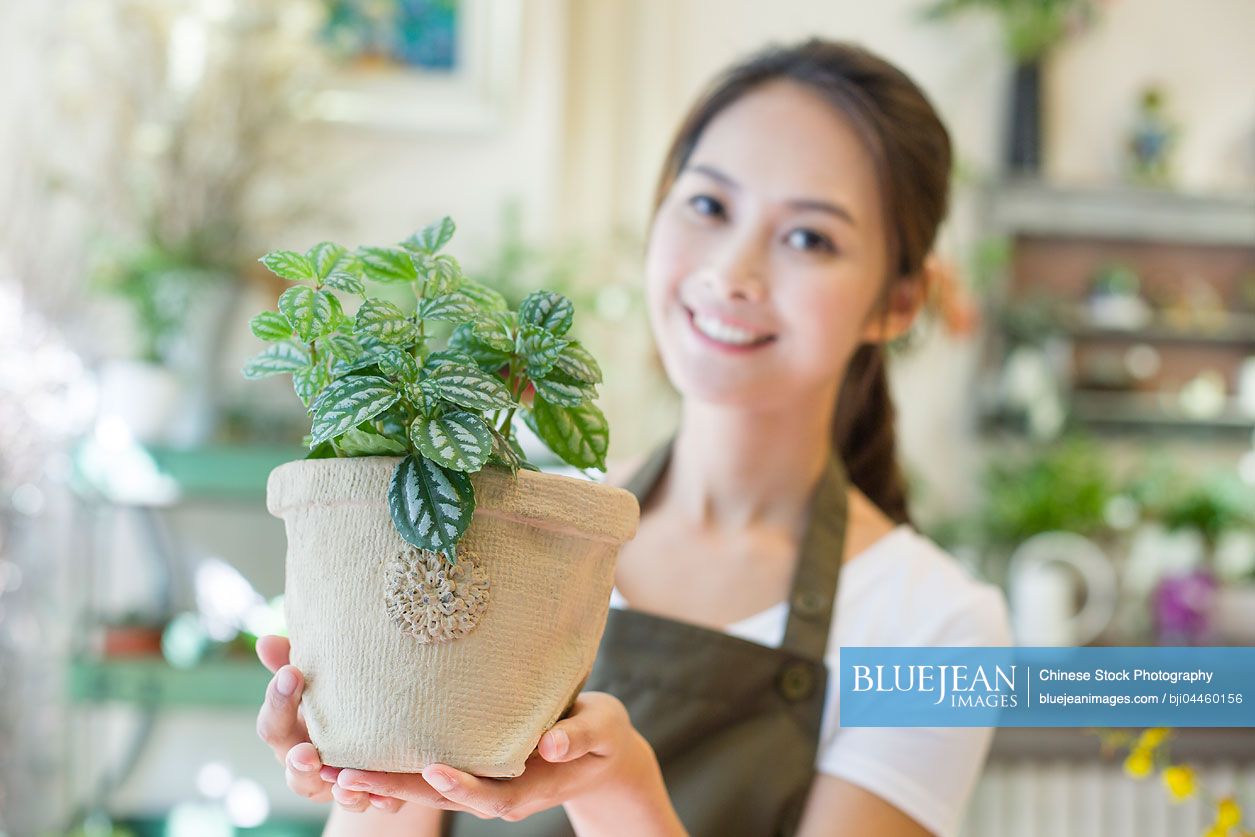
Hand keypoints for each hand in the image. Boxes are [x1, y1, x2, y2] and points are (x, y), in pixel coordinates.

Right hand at [255, 635, 405, 813]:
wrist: (375, 734)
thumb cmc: (338, 698)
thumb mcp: (320, 680)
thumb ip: (295, 661)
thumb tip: (267, 642)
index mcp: (291, 733)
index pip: (272, 724)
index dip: (278, 701)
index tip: (291, 673)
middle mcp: (307, 764)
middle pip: (294, 768)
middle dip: (299, 763)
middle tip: (306, 753)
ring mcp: (334, 784)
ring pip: (330, 793)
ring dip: (337, 788)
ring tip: (344, 780)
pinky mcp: (368, 795)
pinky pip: (369, 804)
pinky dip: (375, 801)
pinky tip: (382, 796)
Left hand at [333, 692, 660, 822]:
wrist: (601, 750)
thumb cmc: (602, 734)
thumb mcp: (602, 730)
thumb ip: (579, 737)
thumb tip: (552, 745)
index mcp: (528, 785)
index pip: (488, 794)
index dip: (461, 785)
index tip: (432, 770)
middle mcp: (498, 789)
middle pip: (440, 795)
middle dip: (394, 787)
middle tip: (347, 776)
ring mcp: (481, 780)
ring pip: (425, 787)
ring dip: (381, 780)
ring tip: (334, 770)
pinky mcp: (472, 764)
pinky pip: (429, 770)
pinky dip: (394, 766)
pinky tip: (361, 753)